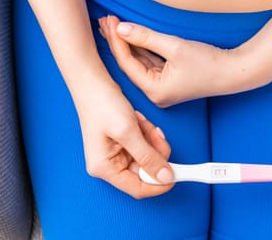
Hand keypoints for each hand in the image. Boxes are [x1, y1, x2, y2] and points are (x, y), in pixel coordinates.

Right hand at [73, 79, 175, 198]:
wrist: (94, 81)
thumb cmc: (102, 105)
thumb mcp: (128, 132)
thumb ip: (148, 157)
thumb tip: (165, 177)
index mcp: (104, 168)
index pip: (138, 188)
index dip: (159, 184)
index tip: (177, 174)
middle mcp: (109, 164)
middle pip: (146, 171)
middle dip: (155, 151)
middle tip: (156, 134)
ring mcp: (116, 153)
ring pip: (148, 156)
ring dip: (151, 139)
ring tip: (141, 122)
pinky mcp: (123, 142)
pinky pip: (144, 144)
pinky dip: (147, 132)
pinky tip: (138, 120)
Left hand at [98, 15, 251, 107]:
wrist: (236, 72)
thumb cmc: (209, 63)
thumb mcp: (175, 47)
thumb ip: (146, 37)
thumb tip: (121, 29)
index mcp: (155, 90)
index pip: (127, 63)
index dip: (116, 41)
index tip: (109, 20)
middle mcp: (156, 92)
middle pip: (131, 63)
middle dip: (118, 41)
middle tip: (104, 19)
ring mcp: (163, 87)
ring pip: (140, 62)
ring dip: (129, 43)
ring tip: (113, 24)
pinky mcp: (170, 80)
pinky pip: (151, 62)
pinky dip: (142, 48)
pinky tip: (131, 34)